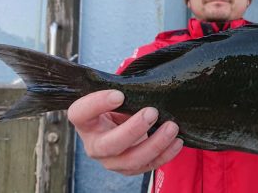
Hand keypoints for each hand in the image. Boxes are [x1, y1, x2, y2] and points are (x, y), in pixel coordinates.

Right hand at [67, 90, 182, 174]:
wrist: (121, 125)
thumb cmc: (117, 107)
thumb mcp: (114, 97)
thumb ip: (122, 94)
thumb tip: (145, 89)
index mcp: (85, 122)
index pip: (80, 114)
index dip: (97, 104)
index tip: (119, 94)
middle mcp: (94, 145)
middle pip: (109, 145)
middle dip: (133, 130)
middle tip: (152, 112)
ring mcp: (112, 161)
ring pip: (131, 160)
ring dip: (155, 143)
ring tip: (172, 127)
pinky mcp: (130, 169)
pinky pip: (149, 166)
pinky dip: (166, 154)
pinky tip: (177, 141)